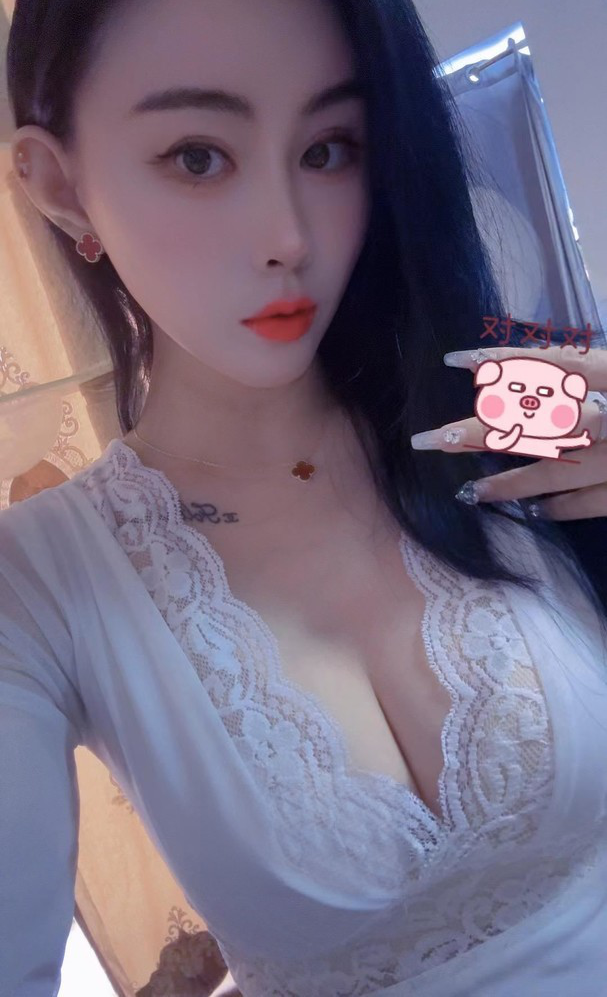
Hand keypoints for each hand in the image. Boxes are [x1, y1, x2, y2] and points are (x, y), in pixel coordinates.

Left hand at [409, 344, 606, 520]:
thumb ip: (593, 371)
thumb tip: (537, 374)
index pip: (554, 361)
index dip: (506, 359)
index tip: (455, 360)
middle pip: (535, 424)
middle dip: (481, 432)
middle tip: (434, 440)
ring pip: (554, 473)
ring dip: (509, 483)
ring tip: (470, 491)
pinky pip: (587, 504)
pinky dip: (558, 507)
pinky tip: (533, 511)